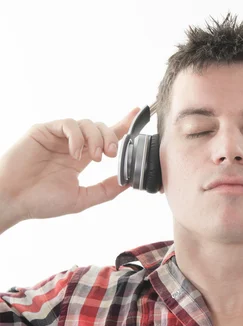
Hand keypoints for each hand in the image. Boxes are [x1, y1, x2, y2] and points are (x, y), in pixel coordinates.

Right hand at [0, 108, 139, 222]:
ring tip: (94, 158)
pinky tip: (76, 153)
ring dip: (96, 139)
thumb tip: (130, 181)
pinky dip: (77, 136)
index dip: (122, 124)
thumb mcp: (82, 198)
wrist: (13, 200)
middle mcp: (72, 144)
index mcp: (82, 158)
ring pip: (87, 123)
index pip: (106, 136)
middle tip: (111, 155)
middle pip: (100, 127)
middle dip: (112, 138)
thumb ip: (107, 189)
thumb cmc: (42, 202)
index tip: (137, 115)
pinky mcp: (43, 130)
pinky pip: (68, 123)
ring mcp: (57, 136)